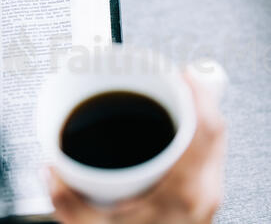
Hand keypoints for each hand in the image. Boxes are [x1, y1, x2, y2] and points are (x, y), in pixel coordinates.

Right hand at [46, 71, 225, 223]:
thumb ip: (66, 197)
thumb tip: (53, 165)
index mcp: (185, 193)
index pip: (207, 129)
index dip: (200, 93)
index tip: (185, 73)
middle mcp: (206, 191)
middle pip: (216, 129)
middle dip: (199, 96)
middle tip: (178, 79)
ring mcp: (210, 194)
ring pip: (217, 140)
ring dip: (201, 113)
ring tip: (180, 97)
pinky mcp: (206, 196)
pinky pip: (212, 152)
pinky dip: (200, 132)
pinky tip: (184, 128)